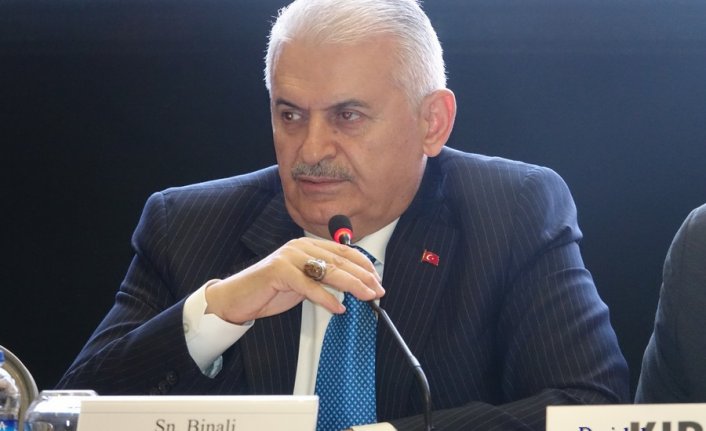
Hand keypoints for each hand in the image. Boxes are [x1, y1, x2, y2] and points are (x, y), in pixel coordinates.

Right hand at [204, 237, 384, 323]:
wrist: (237, 298)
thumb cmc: (270, 291)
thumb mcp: (303, 282)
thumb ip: (324, 279)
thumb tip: (353, 287)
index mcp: (307, 245)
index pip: (343, 251)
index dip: (363, 266)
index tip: (377, 279)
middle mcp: (299, 247)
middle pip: (339, 260)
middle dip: (363, 277)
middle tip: (378, 290)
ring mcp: (289, 257)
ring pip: (328, 271)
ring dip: (352, 286)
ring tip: (367, 297)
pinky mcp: (279, 272)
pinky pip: (309, 285)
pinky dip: (326, 298)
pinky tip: (338, 307)